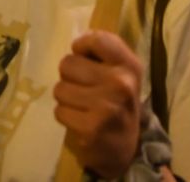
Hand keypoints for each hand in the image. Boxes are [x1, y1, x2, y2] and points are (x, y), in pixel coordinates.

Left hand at [53, 30, 143, 178]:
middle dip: (70, 77)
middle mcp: (121, 83)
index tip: (84, 58)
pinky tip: (80, 120)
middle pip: (68, 64)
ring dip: (66, 98)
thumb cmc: (118, 103)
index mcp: (130, 66)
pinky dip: (66, 116)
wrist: (127, 149)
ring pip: (60, 88)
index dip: (82, 46)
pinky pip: (59, 111)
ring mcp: (106, 107)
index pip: (97, 39)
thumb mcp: (122, 74)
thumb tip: (77, 43)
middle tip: (84, 89)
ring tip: (82, 106)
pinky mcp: (90, 128)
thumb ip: (103, 54)